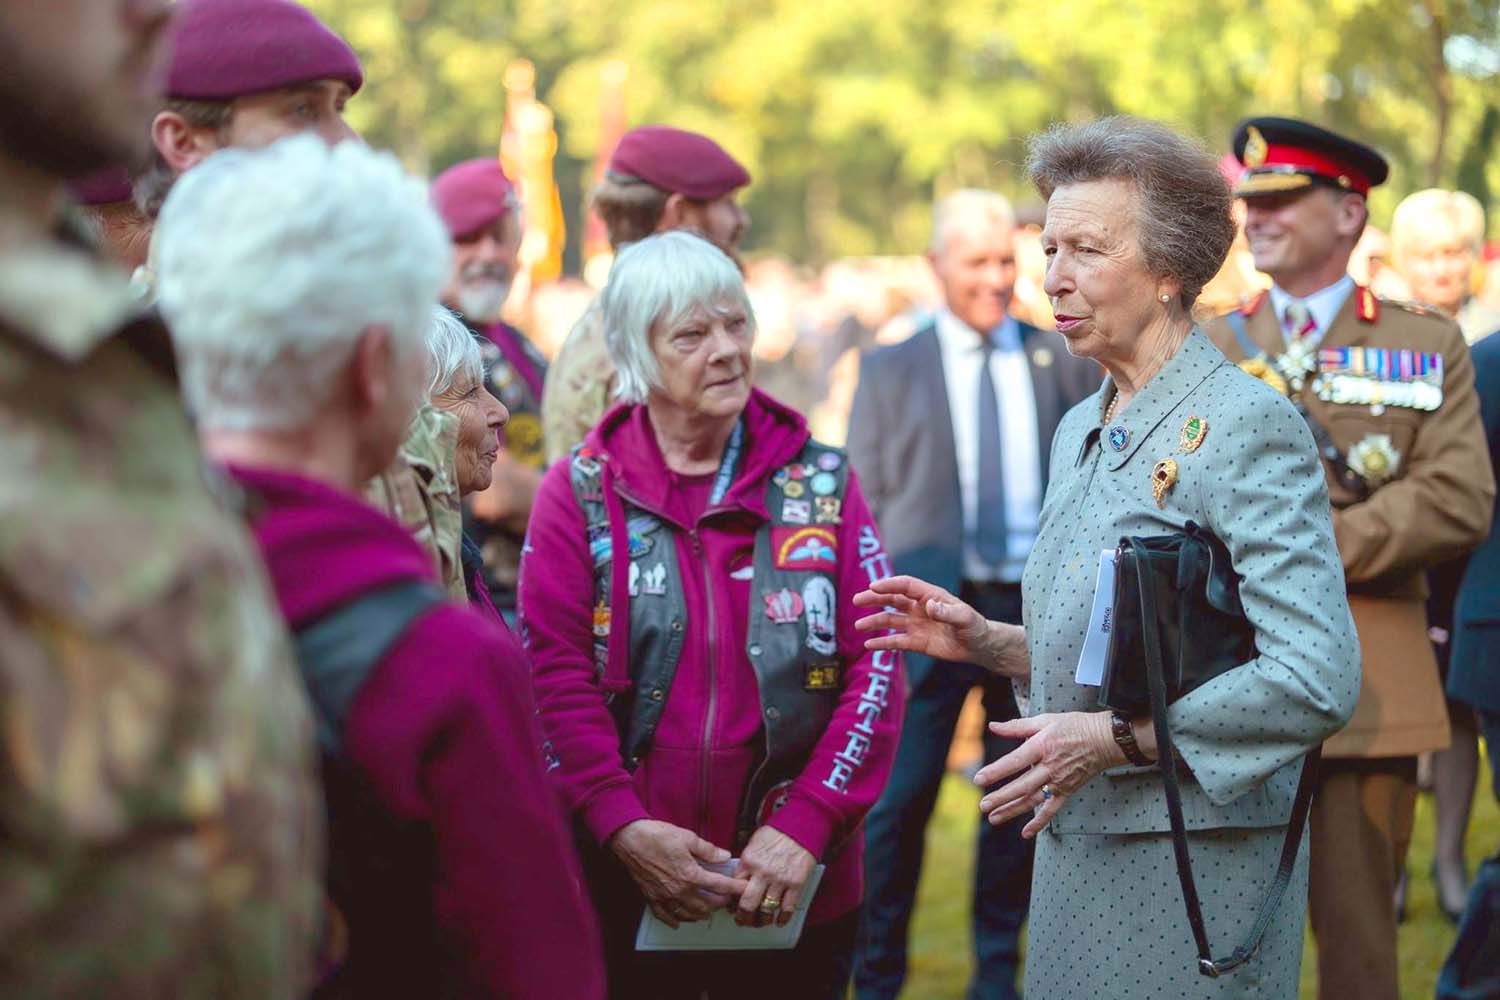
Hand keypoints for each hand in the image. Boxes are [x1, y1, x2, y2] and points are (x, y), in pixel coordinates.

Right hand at [609, 819, 747, 927]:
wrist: (630, 839)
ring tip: (708, 911)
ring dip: (701, 915)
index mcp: (691, 874)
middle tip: (726, 900)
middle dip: (719, 904)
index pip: (720, 886)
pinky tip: (679, 922)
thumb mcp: (687, 838)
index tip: (744, 890)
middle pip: (706, 905)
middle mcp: (680, 890)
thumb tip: (724, 855)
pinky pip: (665, 916)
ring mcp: (665, 896)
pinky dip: (675, 920)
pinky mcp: (652, 898)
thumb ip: (708, 850)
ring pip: (688, 914)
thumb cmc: (657, 836)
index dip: (735, 888)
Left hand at [734, 826, 816, 927]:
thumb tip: (740, 879)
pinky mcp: (796, 884)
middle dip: (743, 917)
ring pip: (766, 910)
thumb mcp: (754, 843)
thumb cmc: (778, 833)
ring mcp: (780, 879)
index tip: (732, 906)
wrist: (801, 826)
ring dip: (762, 920)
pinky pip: (787, 908)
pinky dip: (782, 918)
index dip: (732, 900)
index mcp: (749, 861)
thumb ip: (747, 862)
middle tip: (743, 921)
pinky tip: (779, 920)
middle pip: (747, 904)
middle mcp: (762, 872)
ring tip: (760, 922)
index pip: (734, 887)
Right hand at [853, 575, 1026, 676]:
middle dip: (874, 598)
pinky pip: (896, 642)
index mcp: (930, 596)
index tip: (873, 586)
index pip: (905, 586)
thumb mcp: (965, 617)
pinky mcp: (916, 642)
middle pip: (892, 599)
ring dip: (874, 622)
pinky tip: (868, 645)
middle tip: (857, 600)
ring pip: (890, 620)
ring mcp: (916, 625)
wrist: (979, 646)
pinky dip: (882, 644)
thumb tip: (929, 607)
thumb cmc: (975, 627)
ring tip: (858, 626)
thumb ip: (947, 612)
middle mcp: (919, 608)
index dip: (889, 584)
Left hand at [974, 712, 1125, 837]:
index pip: (1015, 762)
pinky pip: (1052, 809)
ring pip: (1033, 799)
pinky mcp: (1068, 791)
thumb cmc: (1074, 727)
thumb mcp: (1045, 720)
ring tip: (994, 817)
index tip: (979, 779)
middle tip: (983, 805)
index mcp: (1041, 746)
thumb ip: (1017, 726)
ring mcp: (1059, 781)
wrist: (1105, 740)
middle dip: (1001, 797)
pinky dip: (1040, 822)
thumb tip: (993, 726)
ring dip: (1012, 810)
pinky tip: (1026, 832)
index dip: (996, 771)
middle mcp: (1049, 767)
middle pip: (1022, 785)